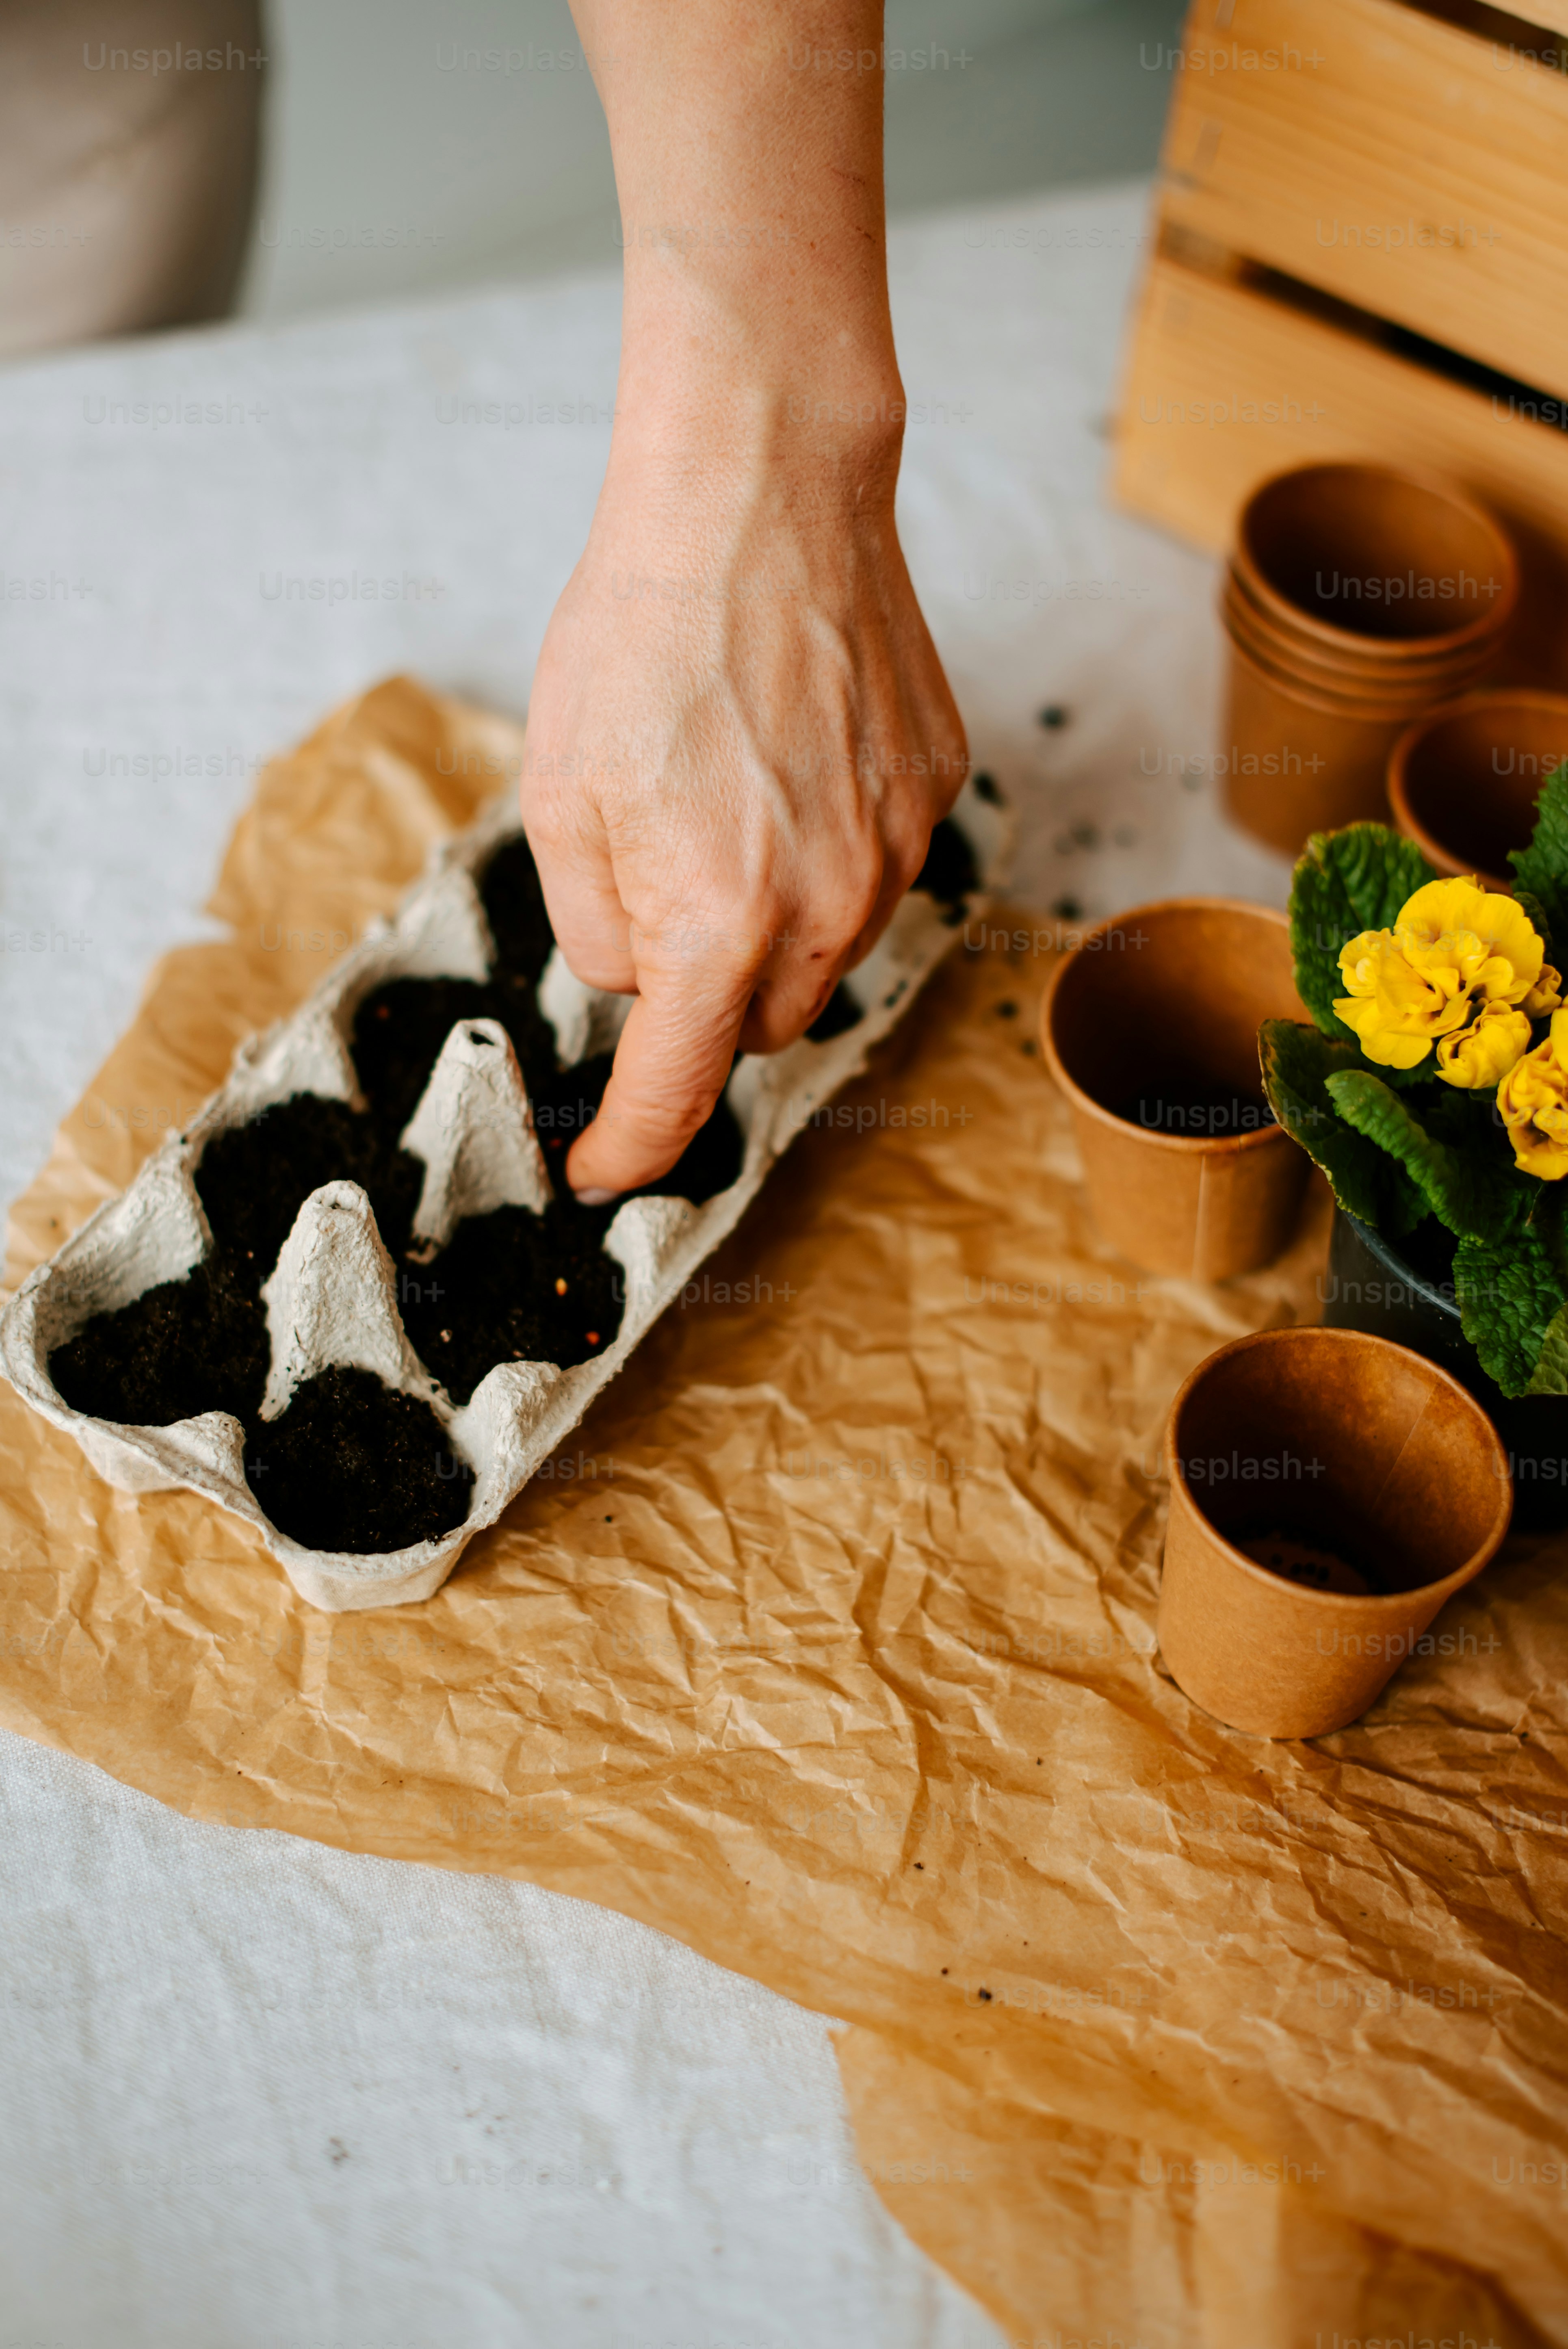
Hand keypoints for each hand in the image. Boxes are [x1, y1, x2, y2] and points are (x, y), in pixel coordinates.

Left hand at [519, 0, 966, 1199]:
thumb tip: (633, 982)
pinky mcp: (934, 787)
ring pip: (827, 953)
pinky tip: (786, 766)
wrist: (762, 491)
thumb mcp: (557, 793)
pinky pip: (876, 868)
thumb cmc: (642, 631)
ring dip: (769, 928)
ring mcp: (897, 846)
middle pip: (762, 1028)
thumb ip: (591, 924)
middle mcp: (827, 904)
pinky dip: (823, 854)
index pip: (676, 1088)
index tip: (604, 1173)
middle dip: (702, 1007)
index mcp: (717, 919)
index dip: (633, 1147)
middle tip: (655, 910)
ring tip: (724, 810)